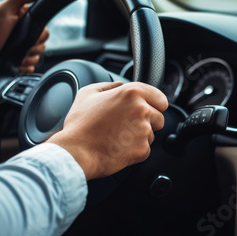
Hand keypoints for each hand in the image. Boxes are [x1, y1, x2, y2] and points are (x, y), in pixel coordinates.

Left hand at [0, 0, 49, 75]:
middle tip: (20, 44)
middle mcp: (25, 34)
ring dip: (29, 57)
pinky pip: (34, 65)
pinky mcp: (23, 62)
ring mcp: (25, 49)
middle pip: (44, 41)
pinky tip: (17, 63)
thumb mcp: (4, 11)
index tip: (26, 32)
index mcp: (24, 20)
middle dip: (34, 45)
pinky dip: (27, 66)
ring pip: (40, 54)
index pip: (44, 25)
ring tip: (16, 55)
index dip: (39, 31)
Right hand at [48, 82, 168, 179]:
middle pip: (159, 117)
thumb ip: (107, 86)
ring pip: (151, 134)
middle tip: (127, 126)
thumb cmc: (80, 124)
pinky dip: (134, 151)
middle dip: (147, 122)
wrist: (76, 152)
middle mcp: (142, 110)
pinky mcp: (142, 149)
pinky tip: (118, 147)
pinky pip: (145, 150)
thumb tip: (118, 83)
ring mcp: (144, 131)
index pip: (160, 98)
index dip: (154, 105)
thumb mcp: (87, 94)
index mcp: (132, 93)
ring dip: (140, 136)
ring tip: (118, 137)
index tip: (149, 110)